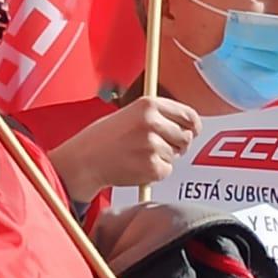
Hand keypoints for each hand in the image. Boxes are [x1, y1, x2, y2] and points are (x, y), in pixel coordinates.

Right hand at [48, 97, 201, 202]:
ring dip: (162, 158)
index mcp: (149, 105)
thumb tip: (187, 126)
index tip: (193, 131)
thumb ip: (158, 116)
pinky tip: (136, 166)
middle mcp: (152, 122)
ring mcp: (153, 145)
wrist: (84, 160)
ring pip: (174, 155)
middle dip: (177, 144)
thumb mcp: (130, 114)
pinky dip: (155, 172)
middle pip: (185, 136)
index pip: (188, 114)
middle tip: (158, 148)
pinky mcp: (152, 167)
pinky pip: (166, 171)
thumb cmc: (104, 138)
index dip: (193, 125)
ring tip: (137, 156)